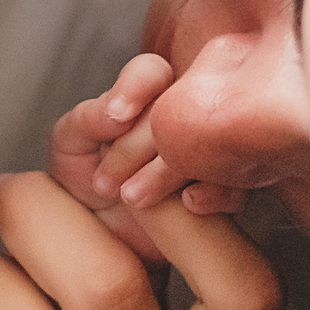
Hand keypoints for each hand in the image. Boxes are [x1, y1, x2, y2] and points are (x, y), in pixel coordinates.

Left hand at [49, 55, 246, 260]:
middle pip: (181, 106)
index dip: (136, 86)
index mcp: (144, 97)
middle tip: (109, 181)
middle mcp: (181, 115)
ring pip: (214, 141)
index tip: (117, 116)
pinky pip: (237, 181)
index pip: (150, 73)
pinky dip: (214, 192)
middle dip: (143, 143)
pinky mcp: (227, 184)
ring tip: (134, 198)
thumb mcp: (71, 145)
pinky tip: (186, 204)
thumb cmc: (88, 180)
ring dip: (174, 170)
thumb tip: (116, 113)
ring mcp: (209, 148)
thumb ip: (87, 119)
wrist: (107, 236)